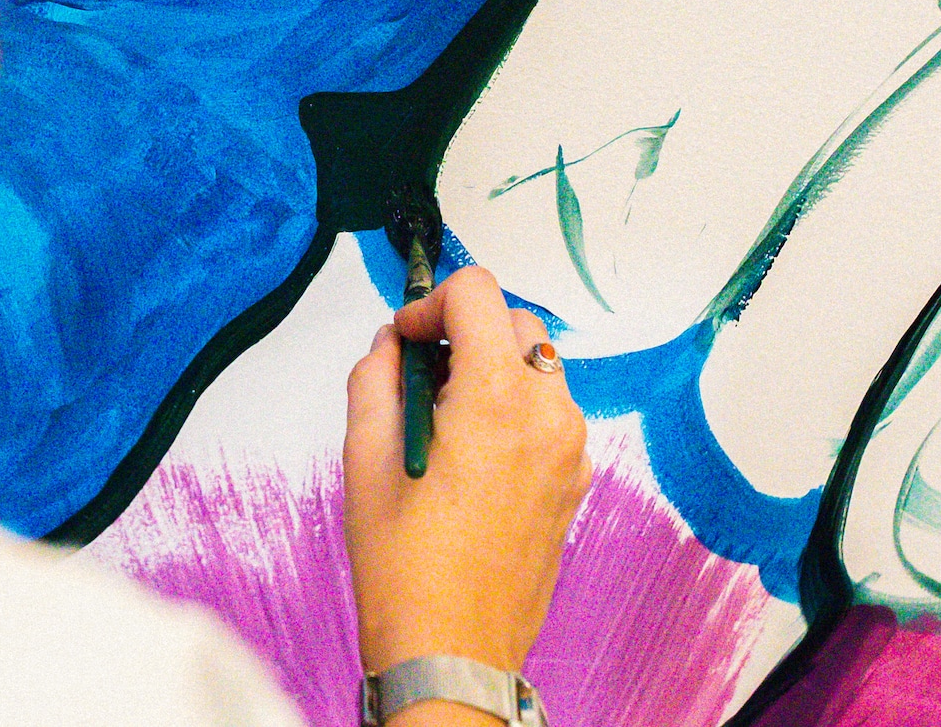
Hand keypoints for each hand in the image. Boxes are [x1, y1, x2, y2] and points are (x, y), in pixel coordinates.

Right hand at [343, 265, 590, 681]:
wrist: (452, 649)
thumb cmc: (406, 568)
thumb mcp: (364, 460)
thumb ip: (375, 380)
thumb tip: (390, 345)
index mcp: (494, 399)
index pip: (477, 292)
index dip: (430, 302)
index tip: (406, 338)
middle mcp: (547, 415)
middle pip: (516, 321)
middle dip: (466, 331)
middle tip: (420, 374)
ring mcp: (570, 450)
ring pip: (538, 367)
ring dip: (493, 369)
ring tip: (444, 420)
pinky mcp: (576, 481)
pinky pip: (551, 415)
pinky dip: (515, 410)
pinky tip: (472, 456)